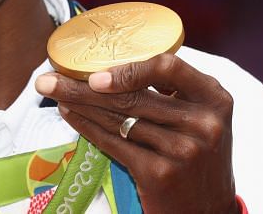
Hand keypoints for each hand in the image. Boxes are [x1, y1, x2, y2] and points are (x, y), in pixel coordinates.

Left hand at [36, 53, 236, 213]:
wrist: (208, 209)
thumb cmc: (197, 153)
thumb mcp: (200, 116)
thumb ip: (172, 89)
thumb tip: (111, 63)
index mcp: (214, 99)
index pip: (168, 68)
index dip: (129, 68)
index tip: (94, 73)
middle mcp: (202, 124)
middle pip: (132, 96)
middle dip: (81, 86)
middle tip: (48, 78)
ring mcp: (182, 150)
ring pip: (117, 119)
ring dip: (78, 104)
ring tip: (53, 93)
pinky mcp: (160, 174)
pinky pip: (113, 143)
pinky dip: (87, 127)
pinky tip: (70, 115)